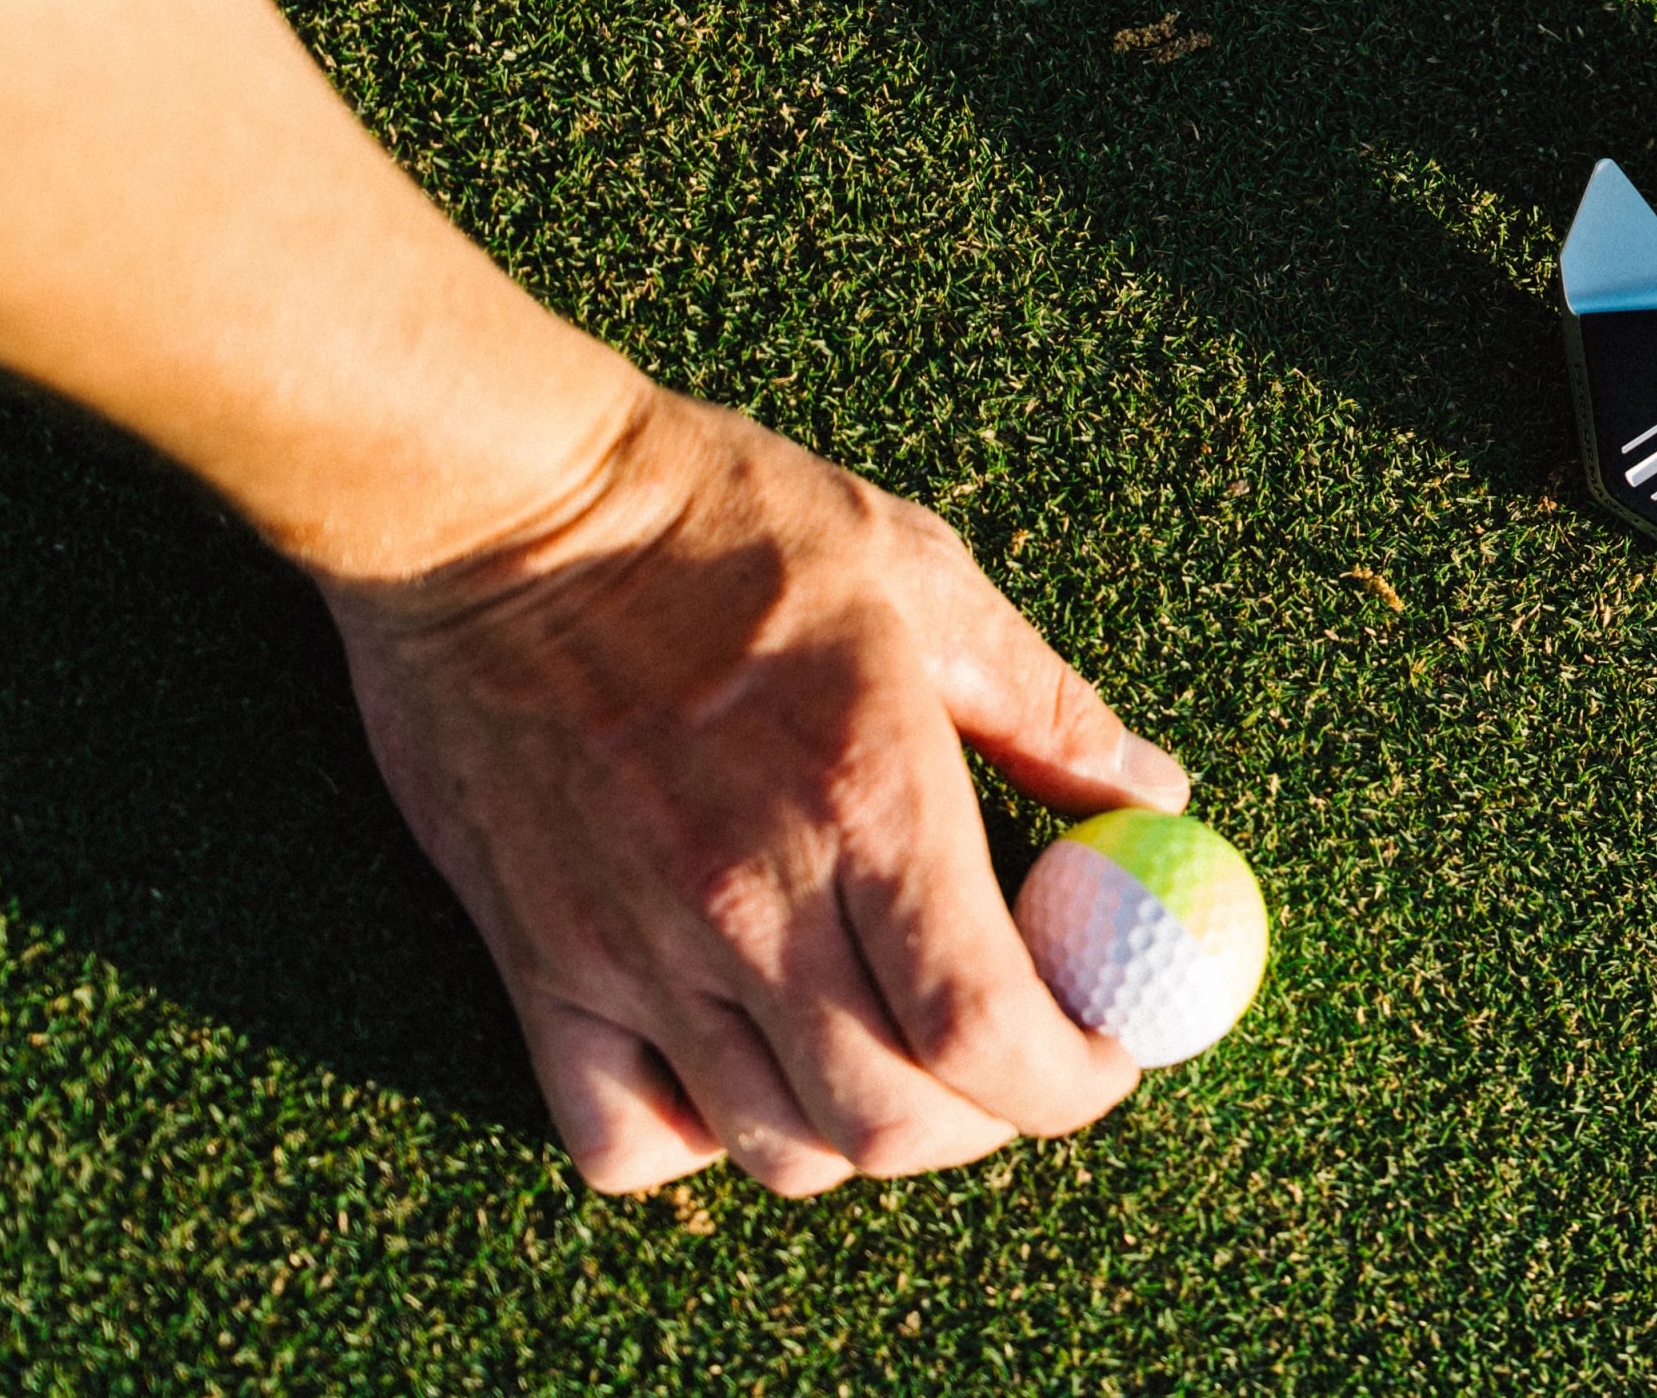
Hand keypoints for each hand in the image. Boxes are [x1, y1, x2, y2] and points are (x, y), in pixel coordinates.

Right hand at [319, 389, 1187, 1195]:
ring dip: (864, 1134)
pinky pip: (623, 1141)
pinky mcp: (538, 966)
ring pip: (776, 1149)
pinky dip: (702, 1140)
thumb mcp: (924, 578)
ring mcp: (633, 949)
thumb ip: (1047, 707)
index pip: (987, 1033)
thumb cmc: (725, 523)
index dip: (1073, 1081)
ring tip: (893, 1053)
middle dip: (991, 1117)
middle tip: (1017, 1056)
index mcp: (867, 802)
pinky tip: (743, 1061)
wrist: (499, 507)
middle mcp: (751, 902)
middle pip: (896, 1124)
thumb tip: (1157, 796)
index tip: (1109, 1053)